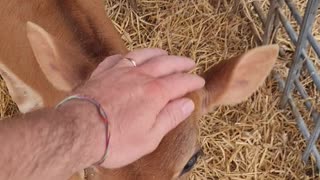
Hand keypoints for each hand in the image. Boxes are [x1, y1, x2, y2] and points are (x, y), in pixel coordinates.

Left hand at [74, 48, 204, 168]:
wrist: (77, 131)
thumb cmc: (115, 140)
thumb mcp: (150, 137)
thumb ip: (170, 117)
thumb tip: (187, 103)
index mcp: (155, 93)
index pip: (180, 82)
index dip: (192, 81)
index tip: (199, 81)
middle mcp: (139, 77)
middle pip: (165, 63)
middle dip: (180, 62)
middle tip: (189, 63)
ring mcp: (119, 72)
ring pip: (143, 55)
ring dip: (157, 53)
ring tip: (165, 53)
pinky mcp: (102, 73)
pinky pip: (118, 58)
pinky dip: (128, 56)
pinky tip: (130, 57)